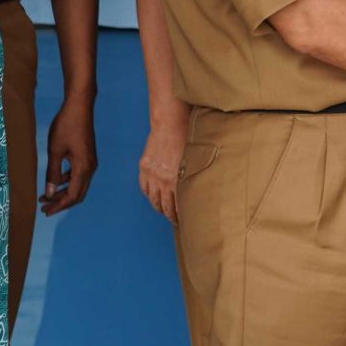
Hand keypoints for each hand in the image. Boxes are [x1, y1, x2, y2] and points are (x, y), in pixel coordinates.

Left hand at [41, 100, 97, 214]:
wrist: (79, 107)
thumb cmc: (66, 127)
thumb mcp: (55, 151)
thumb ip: (52, 173)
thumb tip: (50, 193)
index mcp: (83, 168)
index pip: (73, 195)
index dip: (59, 205)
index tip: (45, 211)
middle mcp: (90, 168)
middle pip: (78, 194)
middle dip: (61, 202)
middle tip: (44, 208)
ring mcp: (90, 162)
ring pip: (78, 185)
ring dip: (63, 192)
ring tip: (46, 196)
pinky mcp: (88, 156)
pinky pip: (78, 175)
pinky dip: (67, 181)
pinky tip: (55, 181)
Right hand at [137, 108, 189, 223]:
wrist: (171, 123)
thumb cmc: (189, 139)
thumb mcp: (197, 161)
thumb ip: (194, 178)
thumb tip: (200, 192)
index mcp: (179, 180)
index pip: (179, 206)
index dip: (182, 216)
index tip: (187, 221)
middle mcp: (163, 180)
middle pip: (165, 207)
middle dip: (171, 216)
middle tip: (177, 222)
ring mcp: (152, 174)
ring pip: (153, 199)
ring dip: (159, 208)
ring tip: (165, 212)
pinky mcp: (144, 167)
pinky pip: (144, 187)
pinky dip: (149, 194)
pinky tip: (154, 197)